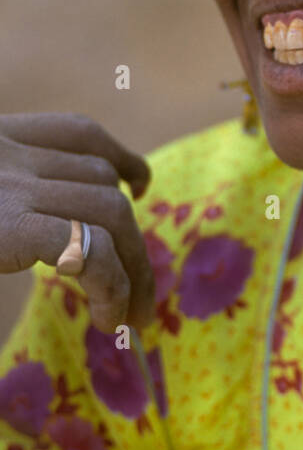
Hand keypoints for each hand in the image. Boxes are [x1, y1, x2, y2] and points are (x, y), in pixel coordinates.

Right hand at [0, 113, 154, 333]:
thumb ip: (4, 194)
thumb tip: (59, 236)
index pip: (79, 133)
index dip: (121, 159)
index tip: (139, 188)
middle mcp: (6, 152)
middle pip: (104, 180)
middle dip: (133, 240)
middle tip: (142, 296)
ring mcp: (11, 186)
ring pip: (109, 209)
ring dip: (131, 267)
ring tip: (128, 314)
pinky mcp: (10, 225)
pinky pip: (86, 247)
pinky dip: (111, 284)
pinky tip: (109, 315)